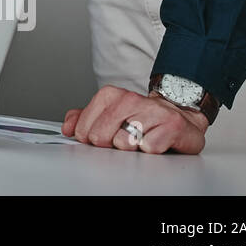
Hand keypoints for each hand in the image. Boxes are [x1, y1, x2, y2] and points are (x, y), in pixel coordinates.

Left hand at [62, 85, 208, 153]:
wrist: (178, 114)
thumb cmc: (141, 117)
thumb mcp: (109, 114)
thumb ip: (84, 118)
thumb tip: (67, 127)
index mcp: (110, 95)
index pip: (85, 127)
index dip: (89, 138)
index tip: (98, 138)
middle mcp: (130, 99)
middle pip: (101, 136)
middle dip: (109, 144)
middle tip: (122, 139)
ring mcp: (151, 111)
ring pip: (124, 143)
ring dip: (131, 147)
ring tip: (139, 139)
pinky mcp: (171, 125)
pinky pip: (148, 148)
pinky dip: (150, 150)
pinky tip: (155, 140)